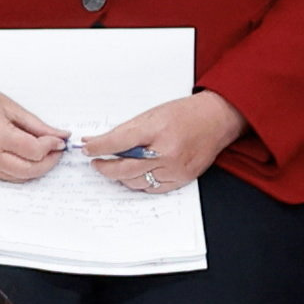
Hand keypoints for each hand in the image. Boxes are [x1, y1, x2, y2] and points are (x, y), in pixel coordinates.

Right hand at [0, 73, 71, 182]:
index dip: (53, 146)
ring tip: (44, 154)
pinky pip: (4, 176)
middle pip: (30, 170)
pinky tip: (26, 158)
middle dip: (49, 162)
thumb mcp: (10, 106)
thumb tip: (59, 135)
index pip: (35, 151)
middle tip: (56, 150)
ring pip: (18, 178)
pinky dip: (20, 171)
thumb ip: (37, 125)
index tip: (59, 140)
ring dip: (36, 169)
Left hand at [81, 90, 246, 188]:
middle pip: (124, 169)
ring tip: (117, 167)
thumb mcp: (151, 115)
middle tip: (96, 163)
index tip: (86, 149)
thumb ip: (124, 130)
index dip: (98, 147)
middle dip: (105, 167)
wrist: (216, 119)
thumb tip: (96, 141)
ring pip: (136, 182)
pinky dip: (140, 183)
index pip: (118, 142)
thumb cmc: (183, 114)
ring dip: (122, 176)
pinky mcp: (182, 179)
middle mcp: (166, 153)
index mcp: (156, 131)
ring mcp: (175, 169)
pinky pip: (152, 188)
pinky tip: (136, 174)